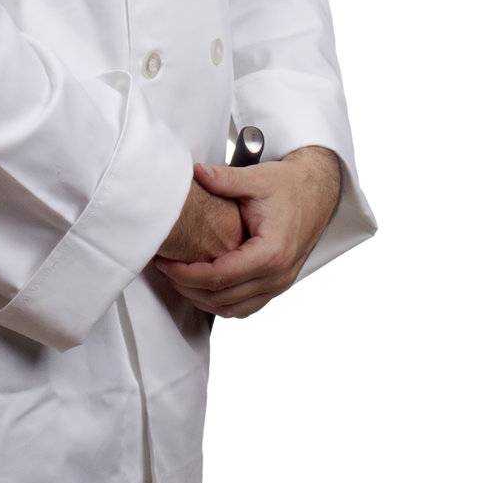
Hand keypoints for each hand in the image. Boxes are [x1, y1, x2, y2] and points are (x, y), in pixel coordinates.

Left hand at [151, 145, 341, 318]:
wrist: (317, 191)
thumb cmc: (289, 185)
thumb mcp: (256, 178)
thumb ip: (224, 179)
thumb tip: (196, 173)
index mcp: (271, 253)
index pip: (220, 277)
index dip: (187, 274)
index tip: (166, 263)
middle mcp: (277, 275)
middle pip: (223, 298)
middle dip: (188, 287)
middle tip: (165, 269)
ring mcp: (279, 283)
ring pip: (234, 309)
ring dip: (203, 300)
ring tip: (178, 280)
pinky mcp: (277, 283)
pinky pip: (246, 307)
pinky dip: (222, 303)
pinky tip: (203, 286)